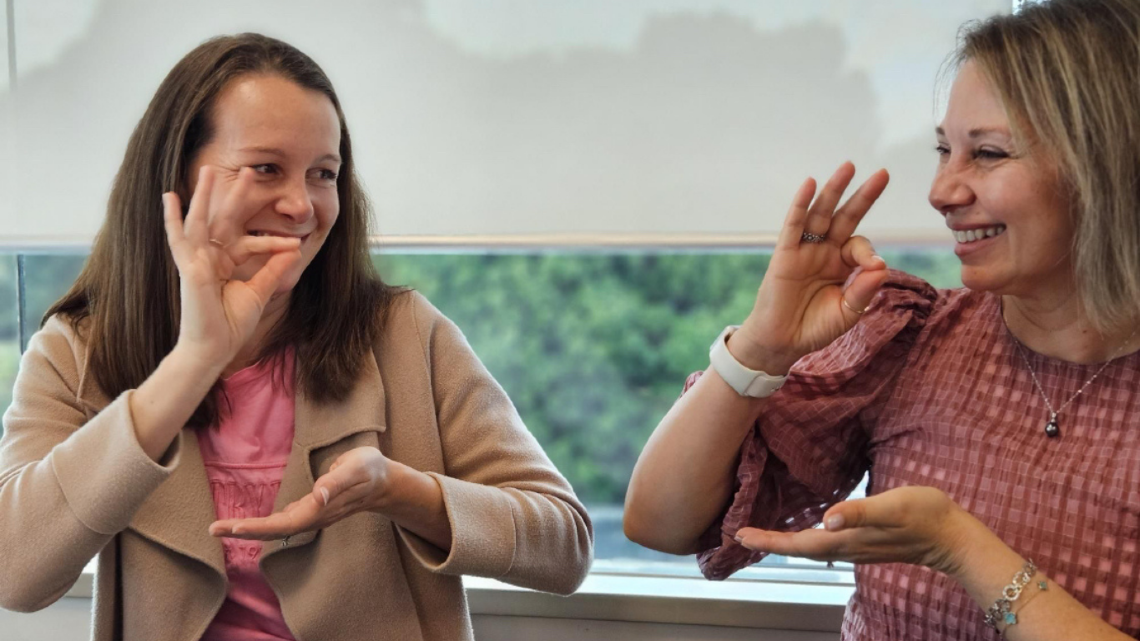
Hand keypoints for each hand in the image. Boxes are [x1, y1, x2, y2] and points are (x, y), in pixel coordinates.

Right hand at [164, 165, 301, 366]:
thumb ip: (273, 270)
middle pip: (224, 220)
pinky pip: (179, 239)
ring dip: (204, 195)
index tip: (294, 242)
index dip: (271, 240)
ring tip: (208, 170)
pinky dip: (173, 219)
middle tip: (249, 170)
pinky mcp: (188, 268)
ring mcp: (197, 261)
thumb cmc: (231, 325)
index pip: (249, 242)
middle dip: (236, 196)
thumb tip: (293, 249)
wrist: (214, 349)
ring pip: (200, 221)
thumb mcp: (259, 292)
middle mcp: (211, 258)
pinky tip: (170, 197)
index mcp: (227, 263)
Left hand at [209, 447, 391, 540]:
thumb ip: (336, 481)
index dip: (260, 527)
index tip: (234, 528)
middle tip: (212, 529)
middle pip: (275, 530)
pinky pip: (282, 522)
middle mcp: (314, 517)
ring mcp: (312, 515)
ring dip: (249, 529)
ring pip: (276, 528)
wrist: (384, 481)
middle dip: (244, 531)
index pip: (286, 523)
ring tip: (221, 528)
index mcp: (321, 509)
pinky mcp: (310, 510)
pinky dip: (261, 524)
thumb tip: (317, 494)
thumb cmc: (369, 469)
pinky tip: (247, 525)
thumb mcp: (356, 468)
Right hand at [730, 162, 889, 373]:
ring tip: (848, 167)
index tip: (874, 268)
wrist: (781, 343)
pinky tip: (810, 184)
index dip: (869, 253)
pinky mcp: (784, 254)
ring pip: (821, 214)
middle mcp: (824, 252)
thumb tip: (881, 265)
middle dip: (863, 196)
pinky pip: (794, 224)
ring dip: (834, 190)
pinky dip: (801, 204)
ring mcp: (804, 250)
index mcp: (842, 265)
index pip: (859, 246)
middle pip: (845, 217)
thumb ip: (863, 290)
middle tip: (883, 174)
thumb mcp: (848, 312)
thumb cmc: (814, 329)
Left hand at [733, 486, 975, 576]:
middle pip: (799, 548)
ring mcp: (856, 548)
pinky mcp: (865, 543)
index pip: (797, 543)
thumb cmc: (924, 515)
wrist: (953, 536)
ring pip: (811, 548)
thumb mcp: (890, 505)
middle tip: (741, 534)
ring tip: (764, 533)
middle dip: (769, 542)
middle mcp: (846, 548)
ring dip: (785, 542)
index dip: (768, 540)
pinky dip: (806, 538)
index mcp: (845, 540)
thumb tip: (826, 520)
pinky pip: (825, 544)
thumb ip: (858, 512)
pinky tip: (806, 530)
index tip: (740, 535)